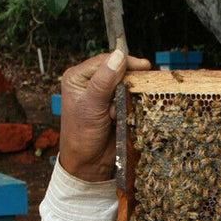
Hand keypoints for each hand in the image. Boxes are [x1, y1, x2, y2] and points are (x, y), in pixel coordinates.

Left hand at [58, 50, 150, 182]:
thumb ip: (104, 81)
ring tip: (117, 113)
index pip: (105, 61)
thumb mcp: (91, 105)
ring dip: (127, 98)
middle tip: (132, 93)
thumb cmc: (81, 136)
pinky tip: (121, 118)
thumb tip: (119, 55)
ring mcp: (103, 96)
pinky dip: (130, 107)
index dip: (124, 62)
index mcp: (77, 77)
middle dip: (126, 83)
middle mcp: (90, 83)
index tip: (143, 66)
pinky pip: (129, 100)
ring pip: (126, 86)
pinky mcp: (114, 107)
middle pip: (117, 71)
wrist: (88, 164)